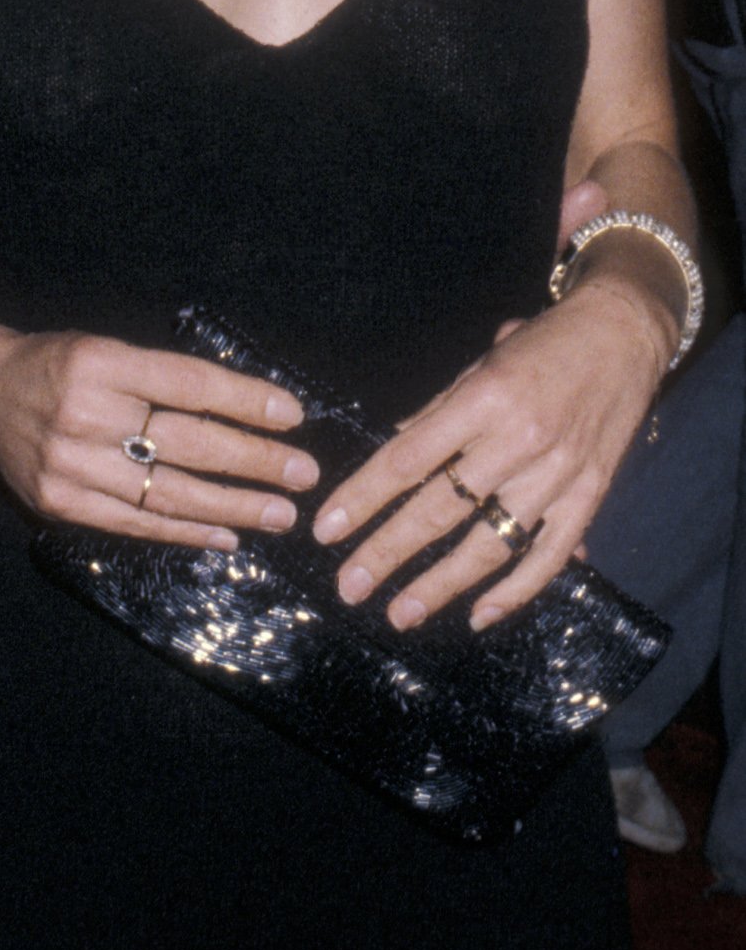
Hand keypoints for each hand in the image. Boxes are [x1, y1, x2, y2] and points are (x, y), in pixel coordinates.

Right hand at [0, 331, 316, 543]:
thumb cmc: (58, 365)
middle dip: (254, 460)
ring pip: (168, 491)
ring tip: (281, 513)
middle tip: (304, 474)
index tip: (293, 415)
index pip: (187, 384)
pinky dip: (187, 531)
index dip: (245, 400)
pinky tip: (227, 535)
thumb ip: (163, 377)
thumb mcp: (105, 348)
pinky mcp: (59, 503)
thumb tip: (249, 411)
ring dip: (234, 506)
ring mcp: (68, 463)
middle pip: (186, 441)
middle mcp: (83, 412)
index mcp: (99, 362)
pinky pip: (136, 522)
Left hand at [312, 267, 673, 631]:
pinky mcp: (588, 498)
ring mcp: (557, 475)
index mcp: (483, 400)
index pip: (409, 459)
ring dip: (441, 585)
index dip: (364, 496)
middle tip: (349, 586)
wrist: (623, 334)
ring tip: (399, 613)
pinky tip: (477, 615)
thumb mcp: (480, 364)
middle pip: (442, 509)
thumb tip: (391, 455)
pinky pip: (547, 556)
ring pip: (490, 543)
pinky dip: (514, 592)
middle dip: (389, 552)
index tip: (327, 529)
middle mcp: (519, 441)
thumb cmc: (541, 344)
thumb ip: (435, 414)